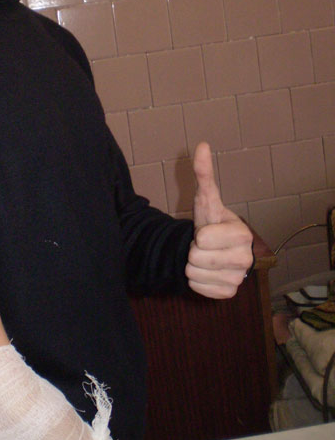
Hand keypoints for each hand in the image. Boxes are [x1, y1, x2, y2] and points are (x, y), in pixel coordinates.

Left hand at [186, 142, 252, 298]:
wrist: (211, 249)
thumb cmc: (209, 222)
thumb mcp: (205, 199)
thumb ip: (204, 174)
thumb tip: (202, 145)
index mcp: (243, 234)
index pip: (204, 238)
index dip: (198, 235)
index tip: (206, 232)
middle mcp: (246, 257)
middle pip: (197, 258)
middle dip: (192, 251)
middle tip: (203, 246)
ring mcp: (239, 278)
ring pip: (194, 274)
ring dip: (192, 266)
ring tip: (204, 258)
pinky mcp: (229, 294)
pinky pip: (199, 289)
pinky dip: (196, 282)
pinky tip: (206, 272)